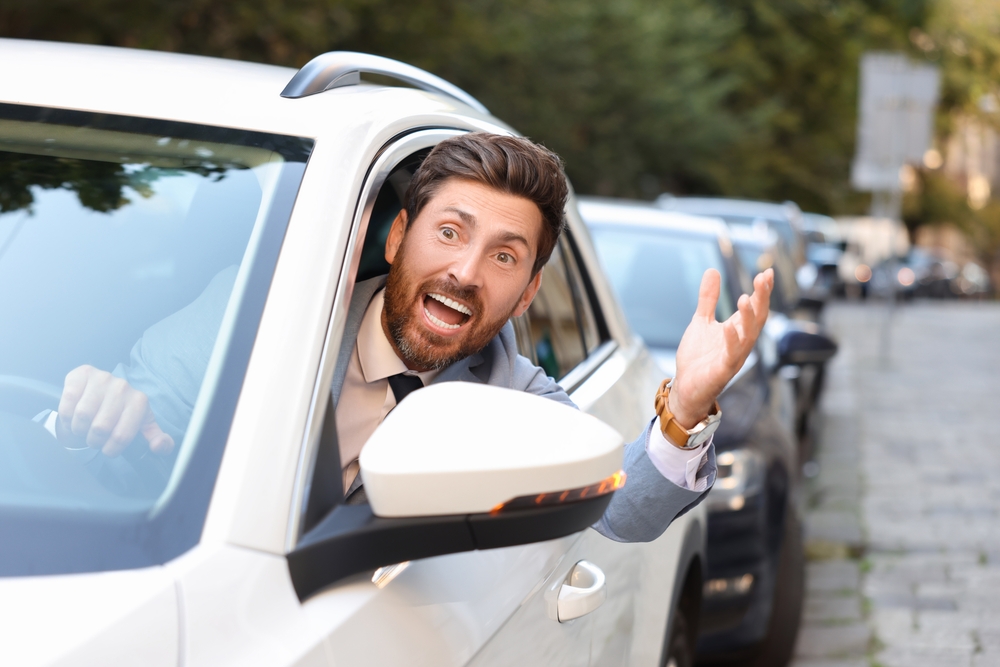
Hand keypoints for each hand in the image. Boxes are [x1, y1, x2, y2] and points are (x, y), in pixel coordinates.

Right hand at [56, 365, 174, 456]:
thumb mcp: (143, 428)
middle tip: (94, 438)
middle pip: (100, 428)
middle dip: (94, 440)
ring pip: (82, 415)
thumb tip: (159, 447)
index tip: (108, 448)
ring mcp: (102, 378)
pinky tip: (73, 415)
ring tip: (84, 427)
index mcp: (139, 401)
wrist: (103, 394)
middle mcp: (123, 386)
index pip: (122, 436)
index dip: (111, 449)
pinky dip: (67, 416)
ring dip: (78, 429)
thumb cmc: (123, 414)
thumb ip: (158, 440)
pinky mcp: (81, 374)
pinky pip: (68, 401)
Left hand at [668, 268, 773, 427]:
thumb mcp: (701, 320)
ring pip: (748, 336)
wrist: (686, 386)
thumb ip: (709, 298)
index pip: (755, 307)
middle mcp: (741, 342)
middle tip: (763, 278)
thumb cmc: (698, 356)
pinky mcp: (723, 370)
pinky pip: (731, 355)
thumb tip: (713, 270)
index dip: (762, 291)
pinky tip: (729, 327)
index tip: (767, 272)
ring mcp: (734, 356)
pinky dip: (732, 341)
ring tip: (745, 298)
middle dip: (761, 299)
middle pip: (757, 318)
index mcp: (737, 329)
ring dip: (749, 318)